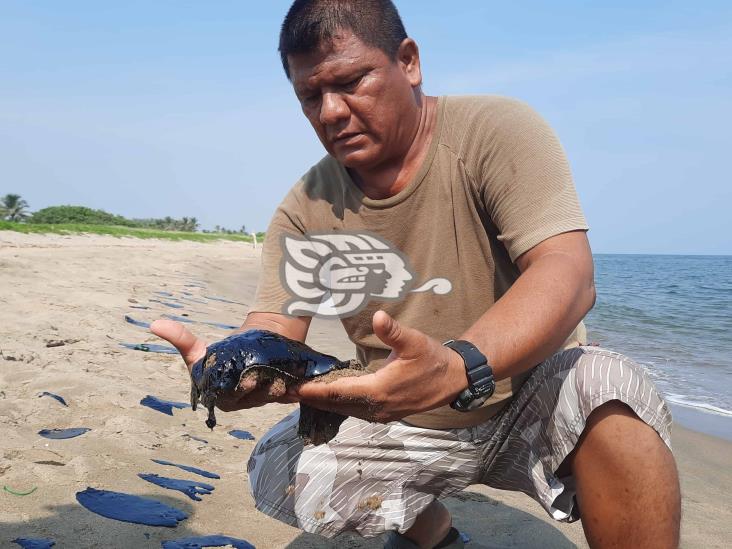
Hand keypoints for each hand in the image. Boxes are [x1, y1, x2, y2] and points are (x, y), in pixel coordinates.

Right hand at [150, 319, 296, 410]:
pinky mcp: (284, 394)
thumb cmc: (224, 352)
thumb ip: (179, 339)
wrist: (251, 344)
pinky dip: (294, 389)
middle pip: (254, 397)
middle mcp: (244, 403)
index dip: (241, 389)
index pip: (233, 397)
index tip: (247, 379)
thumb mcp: (198, 350)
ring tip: (280, 376)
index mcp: (223, 399)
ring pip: (273, 395)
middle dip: (260, 387)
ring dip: (278, 386)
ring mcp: (264, 400)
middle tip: (263, 374)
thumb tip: (154, 324)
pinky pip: (291, 395)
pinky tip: (297, 381)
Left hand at [289, 311, 468, 422]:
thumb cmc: (432, 359)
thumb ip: (393, 331)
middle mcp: (376, 408)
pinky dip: (338, 405)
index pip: (338, 392)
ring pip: (344, 410)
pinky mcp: (384, 414)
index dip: (315, 390)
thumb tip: (379, 316)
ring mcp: (380, 414)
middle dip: (312, 398)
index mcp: (378, 391)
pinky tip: (327, 397)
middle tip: (288, 391)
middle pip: (336, 405)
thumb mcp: (414, 341)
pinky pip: (354, 411)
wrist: (453, 380)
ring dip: (324, 402)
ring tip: (302, 393)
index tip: (294, 388)